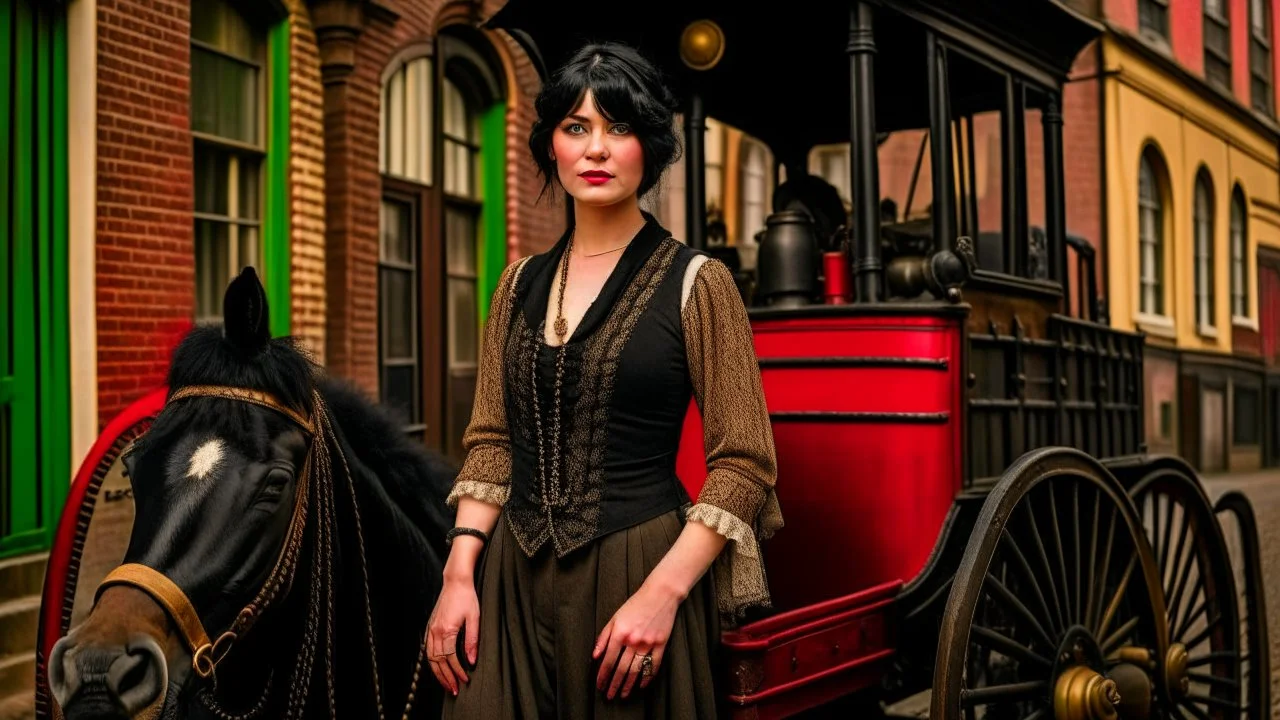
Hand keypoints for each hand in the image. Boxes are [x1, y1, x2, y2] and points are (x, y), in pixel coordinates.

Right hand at [425, 576, 479, 694]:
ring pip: (431, 658)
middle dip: (446, 677)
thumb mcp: (475, 618)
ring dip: (438, 673)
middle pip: (438, 662)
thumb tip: (472, 661)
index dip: (457, 671)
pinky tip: (438, 668)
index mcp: (447, 630)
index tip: (465, 680)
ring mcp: (431, 629)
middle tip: (454, 689)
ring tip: (447, 684)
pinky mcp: (431, 626)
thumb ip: (473, 640)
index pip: (450, 658)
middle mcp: (436, 632)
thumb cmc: (467, 597)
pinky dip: (432, 662)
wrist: (455, 581)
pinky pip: (428, 649)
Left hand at [592, 581, 681, 699]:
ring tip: (623, 695)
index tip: (599, 685)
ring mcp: (648, 643)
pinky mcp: (661, 644)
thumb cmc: (636, 604)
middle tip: (609, 696)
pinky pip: (654, 665)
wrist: (660, 594)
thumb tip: (595, 655)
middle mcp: (633, 640)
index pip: (608, 660)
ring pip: (636, 670)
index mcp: (620, 633)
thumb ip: (604, 637)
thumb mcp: (615, 617)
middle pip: (622, 669)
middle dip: (614, 684)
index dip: (602, 675)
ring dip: (628, 685)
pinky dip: (647, 677)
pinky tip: (641, 685)